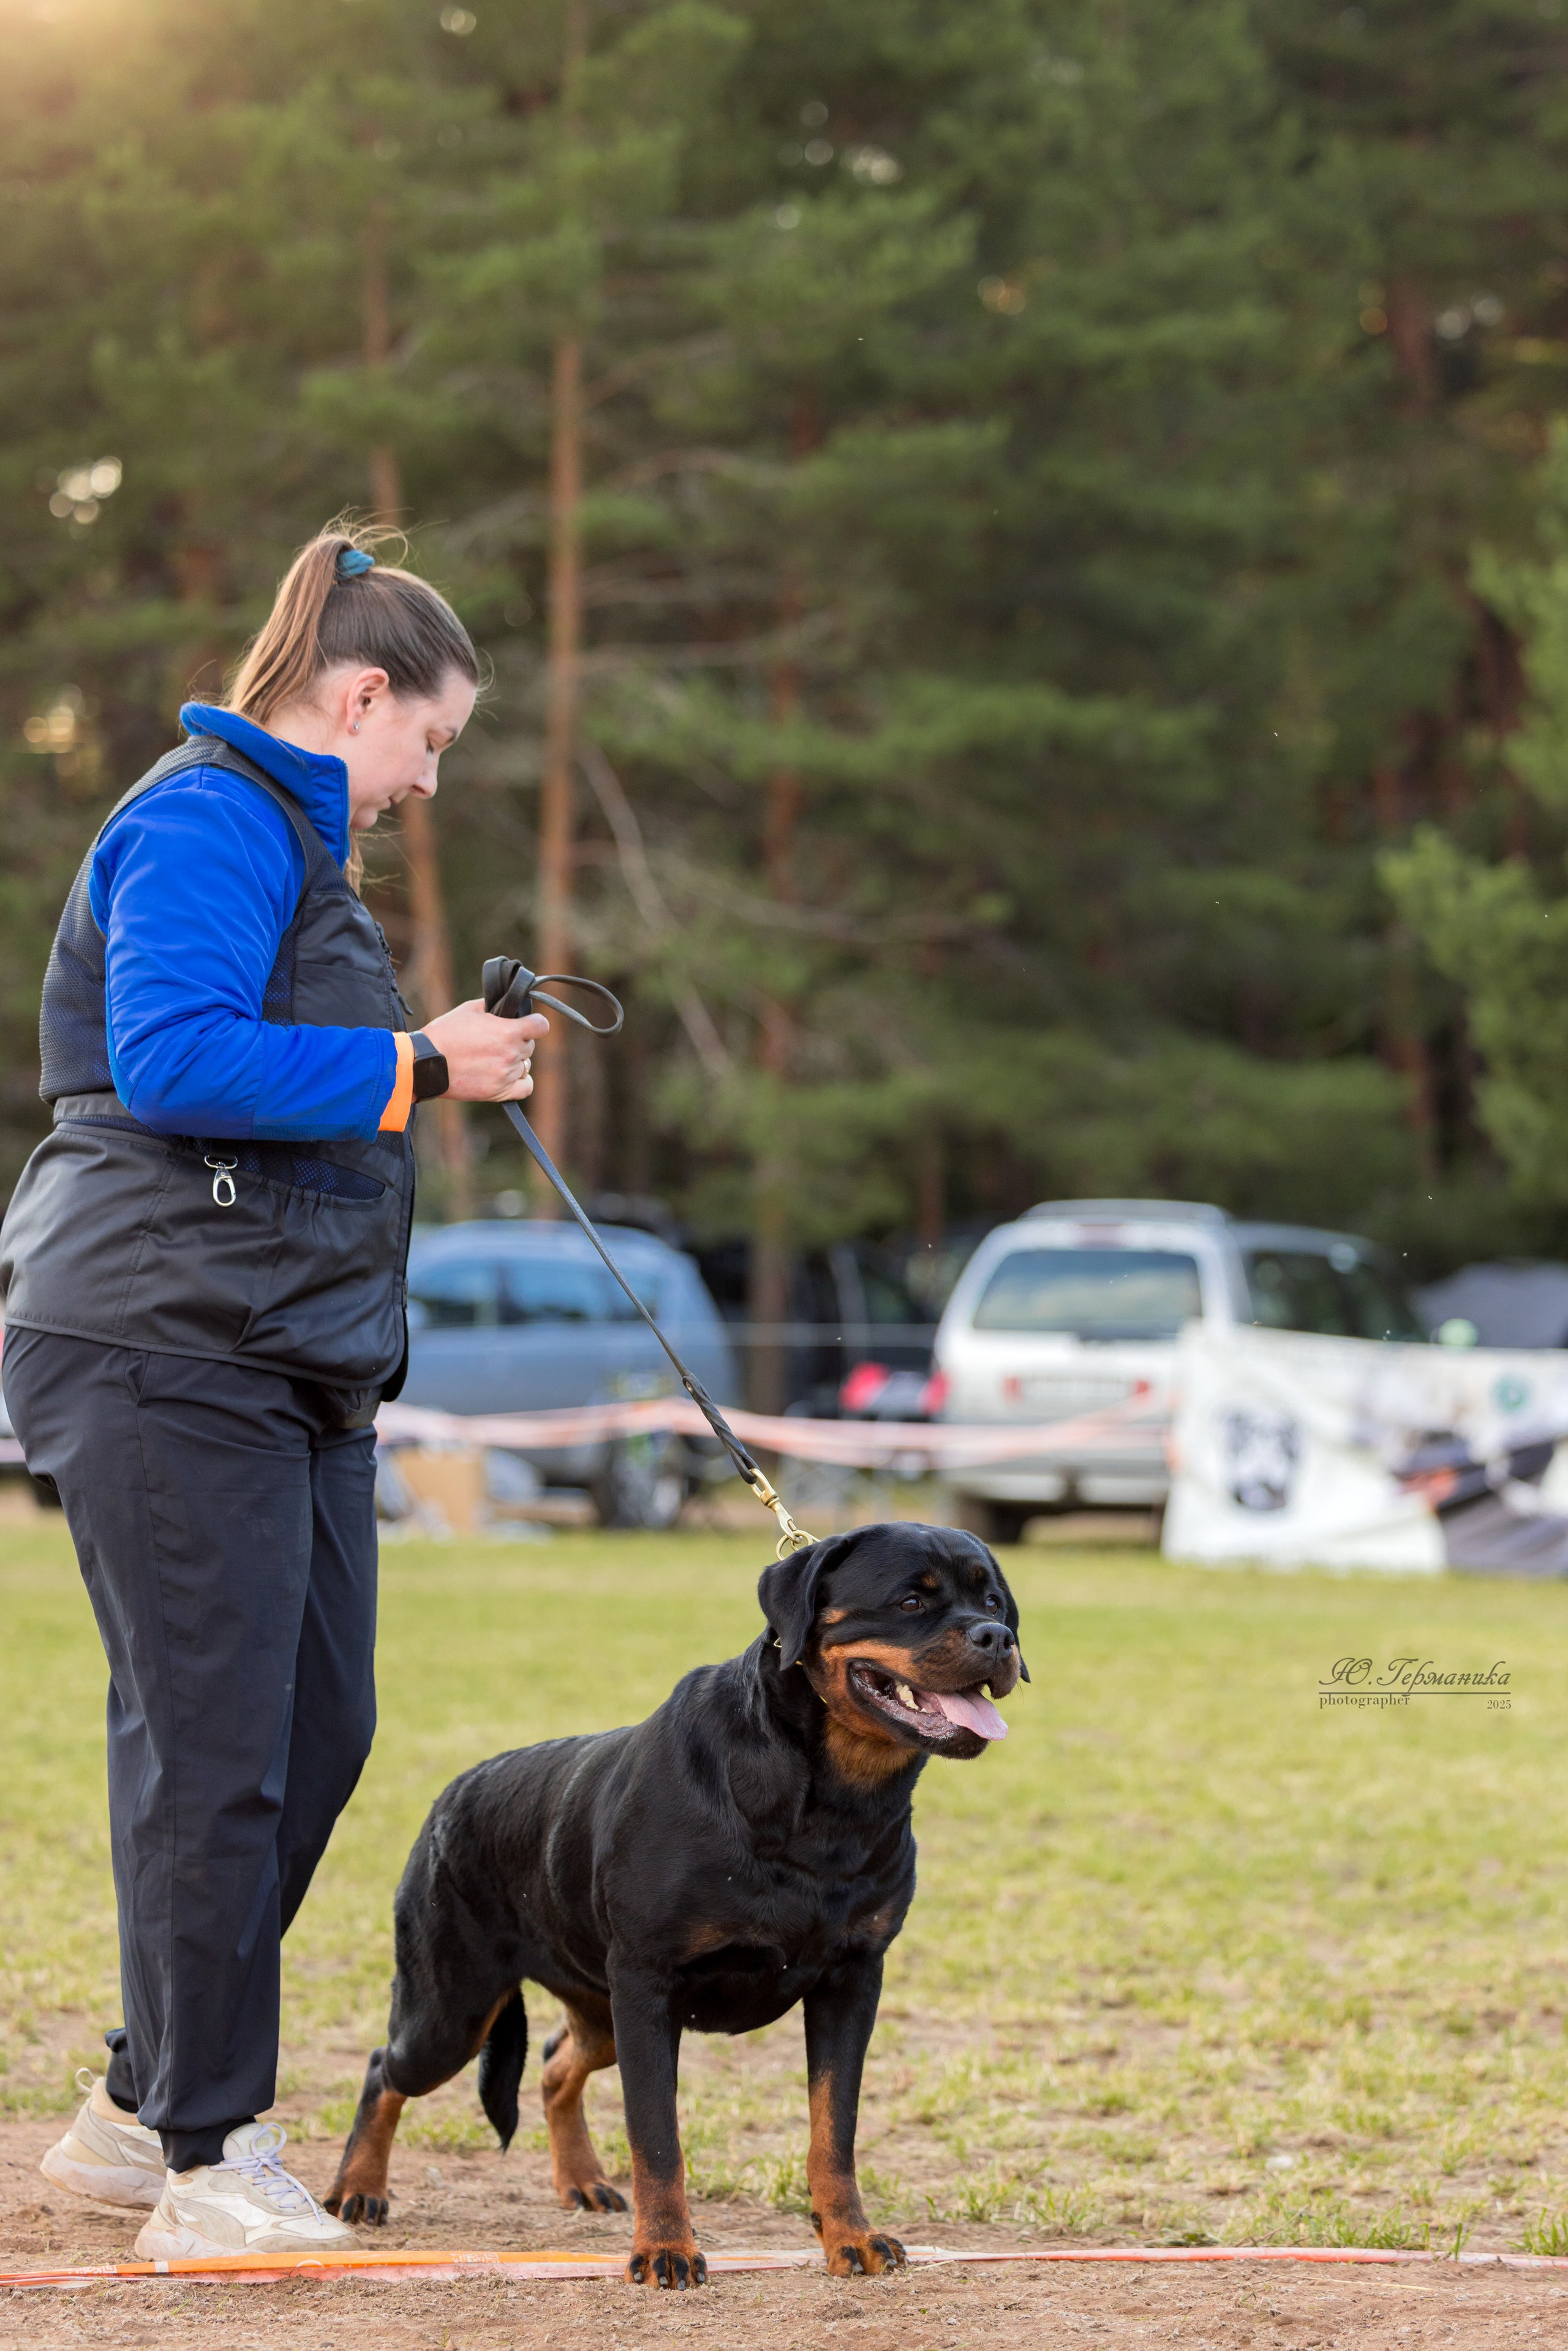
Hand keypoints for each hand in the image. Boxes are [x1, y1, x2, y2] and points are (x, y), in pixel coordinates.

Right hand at [420, 999, 548, 1102]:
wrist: (426, 1063)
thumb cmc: (445, 1033)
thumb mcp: (471, 1009)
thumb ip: (495, 1006)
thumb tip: (509, 1005)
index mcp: (508, 1031)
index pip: (541, 1026)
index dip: (535, 1023)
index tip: (529, 1024)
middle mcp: (511, 1053)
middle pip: (529, 1045)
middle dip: (517, 1041)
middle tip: (496, 1040)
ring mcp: (507, 1074)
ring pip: (525, 1064)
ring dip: (514, 1060)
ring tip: (492, 1057)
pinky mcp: (499, 1092)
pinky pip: (525, 1087)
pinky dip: (521, 1081)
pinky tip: (509, 1075)